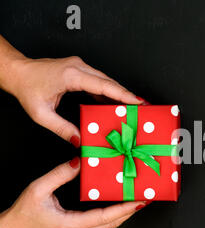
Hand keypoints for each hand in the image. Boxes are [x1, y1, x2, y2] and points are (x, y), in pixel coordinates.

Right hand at [0, 157, 149, 227]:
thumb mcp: (38, 189)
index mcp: (71, 224)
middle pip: (113, 223)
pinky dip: (114, 215)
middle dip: (131, 211)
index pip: (105, 217)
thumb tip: (79, 161)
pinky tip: (120, 205)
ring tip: (137, 200)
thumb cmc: (23, 213)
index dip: (124, 209)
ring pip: (109, 226)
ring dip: (124, 214)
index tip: (139, 201)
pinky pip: (102, 224)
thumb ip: (59, 174)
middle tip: (146, 198)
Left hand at [8, 56, 142, 146]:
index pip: (104, 85)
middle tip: (144, 107)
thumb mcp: (41, 114)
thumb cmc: (26, 88)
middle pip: (110, 82)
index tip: (138, 102)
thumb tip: (80, 142)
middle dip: (128, 95)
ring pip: (106, 81)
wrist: (17, 71)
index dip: (123, 94)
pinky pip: (99, 81)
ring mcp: (80, 66)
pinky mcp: (80, 70)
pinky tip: (116, 104)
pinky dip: (109, 92)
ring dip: (120, 94)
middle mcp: (78, 67)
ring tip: (135, 107)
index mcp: (71, 75)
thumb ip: (62, 129)